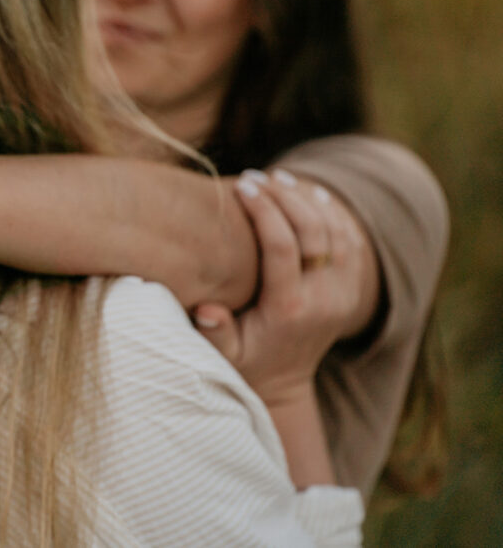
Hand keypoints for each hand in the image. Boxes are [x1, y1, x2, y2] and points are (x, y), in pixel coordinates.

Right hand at [194, 169, 378, 407]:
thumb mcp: (223, 355)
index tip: (242, 187)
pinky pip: (351, 240)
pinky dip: (331, 212)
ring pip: (336, 230)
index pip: (283, 247)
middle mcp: (325, 300)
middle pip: (314, 230)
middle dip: (285, 196)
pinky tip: (308, 194)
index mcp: (290, 310)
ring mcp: (345, 295)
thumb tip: (208, 310)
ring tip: (278, 178)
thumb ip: (216, 333)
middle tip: (256, 177)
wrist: (284, 383)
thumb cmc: (244, 362)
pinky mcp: (353, 291)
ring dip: (308, 199)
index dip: (265, 211)